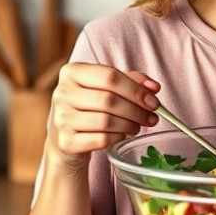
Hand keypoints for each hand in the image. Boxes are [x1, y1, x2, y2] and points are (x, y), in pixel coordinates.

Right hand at [46, 62, 160, 171]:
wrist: (66, 136)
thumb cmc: (91, 106)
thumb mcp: (108, 87)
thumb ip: (132, 81)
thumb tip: (154, 87)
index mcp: (72, 72)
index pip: (110, 76)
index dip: (136, 89)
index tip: (154, 100)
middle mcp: (62, 93)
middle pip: (109, 100)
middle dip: (137, 110)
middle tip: (152, 117)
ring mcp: (61, 119)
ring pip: (106, 121)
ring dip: (129, 125)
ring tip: (137, 126)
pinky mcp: (66, 142)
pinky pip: (101, 140)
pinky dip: (118, 138)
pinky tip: (122, 135)